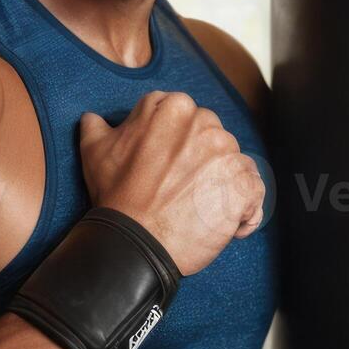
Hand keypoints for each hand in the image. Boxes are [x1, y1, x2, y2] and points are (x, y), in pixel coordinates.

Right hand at [78, 91, 265, 275]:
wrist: (135, 242)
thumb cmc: (117, 196)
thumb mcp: (95, 151)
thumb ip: (98, 126)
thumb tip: (94, 118)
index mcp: (174, 107)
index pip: (189, 120)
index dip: (179, 147)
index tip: (168, 168)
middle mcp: (206, 124)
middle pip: (215, 140)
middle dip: (204, 163)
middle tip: (181, 190)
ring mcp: (228, 155)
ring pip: (236, 165)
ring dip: (223, 186)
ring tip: (198, 211)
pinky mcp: (243, 186)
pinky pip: (254, 192)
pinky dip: (244, 211)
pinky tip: (223, 225)